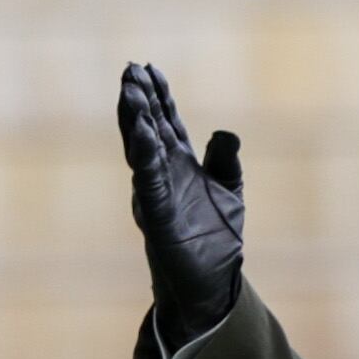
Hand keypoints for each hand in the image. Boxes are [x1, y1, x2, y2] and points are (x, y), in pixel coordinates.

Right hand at [117, 61, 244, 350]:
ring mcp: (156, 197)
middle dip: (139, 100)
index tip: (149, 67)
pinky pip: (148, 182)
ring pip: (141, 151)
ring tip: (128, 90)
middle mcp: (163, 178)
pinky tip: (142, 131)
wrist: (211, 291)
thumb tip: (224, 132)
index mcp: (179, 168)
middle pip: (148, 130)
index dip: (159, 96)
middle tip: (129, 68)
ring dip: (134, 121)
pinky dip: (145, 156)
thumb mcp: (229, 193)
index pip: (166, 124)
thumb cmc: (216, 243)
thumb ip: (226, 162)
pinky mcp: (158, 219)